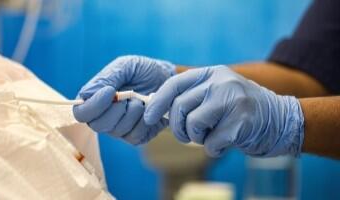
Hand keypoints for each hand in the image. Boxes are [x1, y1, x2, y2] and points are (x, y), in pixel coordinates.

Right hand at [73, 55, 174, 143]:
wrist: (168, 79)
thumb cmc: (143, 71)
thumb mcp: (125, 66)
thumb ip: (106, 78)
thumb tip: (86, 94)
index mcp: (95, 100)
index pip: (81, 113)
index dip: (93, 106)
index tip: (110, 92)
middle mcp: (104, 117)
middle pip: (97, 126)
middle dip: (115, 110)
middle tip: (131, 96)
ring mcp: (120, 129)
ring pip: (117, 131)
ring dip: (132, 113)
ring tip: (141, 100)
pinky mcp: (136, 136)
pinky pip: (134, 136)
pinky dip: (143, 121)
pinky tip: (147, 110)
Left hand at [144, 66, 304, 156]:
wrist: (281, 119)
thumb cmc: (240, 109)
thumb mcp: (217, 92)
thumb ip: (192, 96)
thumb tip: (157, 107)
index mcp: (211, 73)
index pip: (174, 84)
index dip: (158, 102)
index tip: (149, 117)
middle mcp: (221, 82)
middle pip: (180, 107)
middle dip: (178, 128)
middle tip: (187, 136)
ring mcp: (232, 100)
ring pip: (193, 125)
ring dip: (197, 138)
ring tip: (211, 136)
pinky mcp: (240, 122)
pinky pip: (211, 143)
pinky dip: (214, 149)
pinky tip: (226, 144)